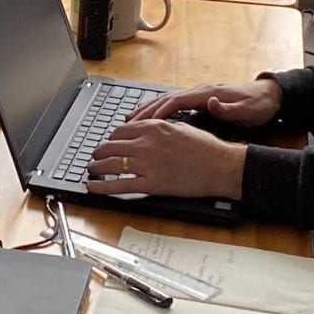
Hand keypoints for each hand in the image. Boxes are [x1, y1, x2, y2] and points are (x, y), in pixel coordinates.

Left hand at [86, 117, 247, 200]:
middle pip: (110, 147)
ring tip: (92, 171)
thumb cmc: (206, 148)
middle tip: (95, 157)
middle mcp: (147, 144)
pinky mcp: (151, 184)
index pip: (120, 131)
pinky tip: (94, 187)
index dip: (110, 139)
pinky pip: (120, 185)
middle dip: (98, 153)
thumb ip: (158, 128)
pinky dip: (102, 187)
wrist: (221, 166)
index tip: (108, 144)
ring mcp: (148, 164)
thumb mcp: (179, 127)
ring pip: (111, 165)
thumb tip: (143, 131)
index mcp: (154, 127)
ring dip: (97, 168)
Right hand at [126, 78, 281, 126]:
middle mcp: (200, 91)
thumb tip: (213, 103)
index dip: (158, 112)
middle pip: (165, 99)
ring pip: (167, 100)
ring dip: (148, 109)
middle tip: (125, 123)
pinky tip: (151, 118)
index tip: (142, 123)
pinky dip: (159, 110)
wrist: (270, 96)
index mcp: (207, 94)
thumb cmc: (258, 105)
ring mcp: (199, 94)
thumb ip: (228, 109)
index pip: (176, 101)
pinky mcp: (201, 99)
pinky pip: (174, 104)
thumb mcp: (247, 111)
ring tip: (129, 120)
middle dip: (144, 111)